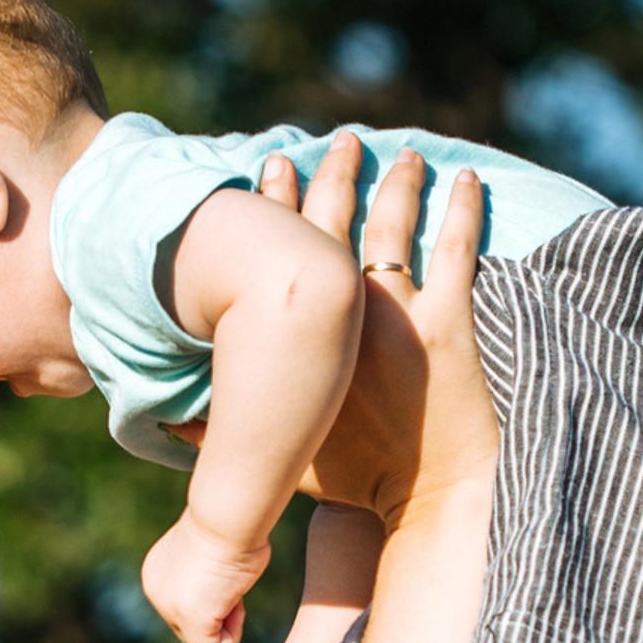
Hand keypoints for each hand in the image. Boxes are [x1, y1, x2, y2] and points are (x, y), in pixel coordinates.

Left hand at [140, 511, 269, 642]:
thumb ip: (204, 578)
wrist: (224, 517)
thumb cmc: (228, 526)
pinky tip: (235, 600)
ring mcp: (168, 608)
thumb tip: (220, 594)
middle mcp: (156, 592)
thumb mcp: (208, 555)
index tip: (222, 568)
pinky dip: (234, 631)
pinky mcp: (189, 620)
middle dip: (218, 610)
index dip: (215, 595)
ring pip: (205, 639)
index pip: (187, 605)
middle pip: (192, 626)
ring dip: (228, 620)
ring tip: (230, 587)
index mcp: (157, 574)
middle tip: (228, 580)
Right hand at [249, 141, 493, 527]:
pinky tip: (468, 179)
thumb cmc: (357, 484)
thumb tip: (174, 427)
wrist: (428, 499)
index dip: (276, 200)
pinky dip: (464, 208)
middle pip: (335, 222)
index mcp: (300, 335)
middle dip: (334, 176)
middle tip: (339, 143)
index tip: (272, 163)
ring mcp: (399, 313)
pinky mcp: (449, 323)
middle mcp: (345, 310)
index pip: (279, 246)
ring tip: (400, 154)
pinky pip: (458, 249)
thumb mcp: (283, 458)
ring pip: (395, 225)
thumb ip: (225, 437)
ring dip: (396, 183)